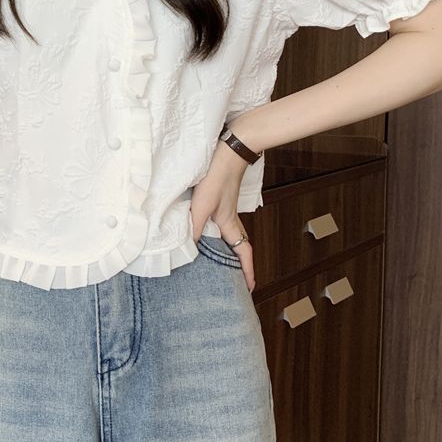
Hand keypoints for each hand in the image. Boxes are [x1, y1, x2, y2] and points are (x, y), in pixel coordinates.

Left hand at [190, 139, 255, 292]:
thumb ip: (195, 227)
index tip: (250, 287)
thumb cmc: (216, 178)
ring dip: (229, 250)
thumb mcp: (201, 206)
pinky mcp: (220, 201)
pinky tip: (207, 233)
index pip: (243, 253)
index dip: (247, 271)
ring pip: (231, 236)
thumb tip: (191, 247)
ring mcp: (227, 210)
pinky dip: (219, 235)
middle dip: (240, 265)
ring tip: (221, 262)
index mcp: (229, 224)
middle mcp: (231, 220)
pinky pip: (222, 225)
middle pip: (239, 247)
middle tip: (235, 279)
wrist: (227, 153)